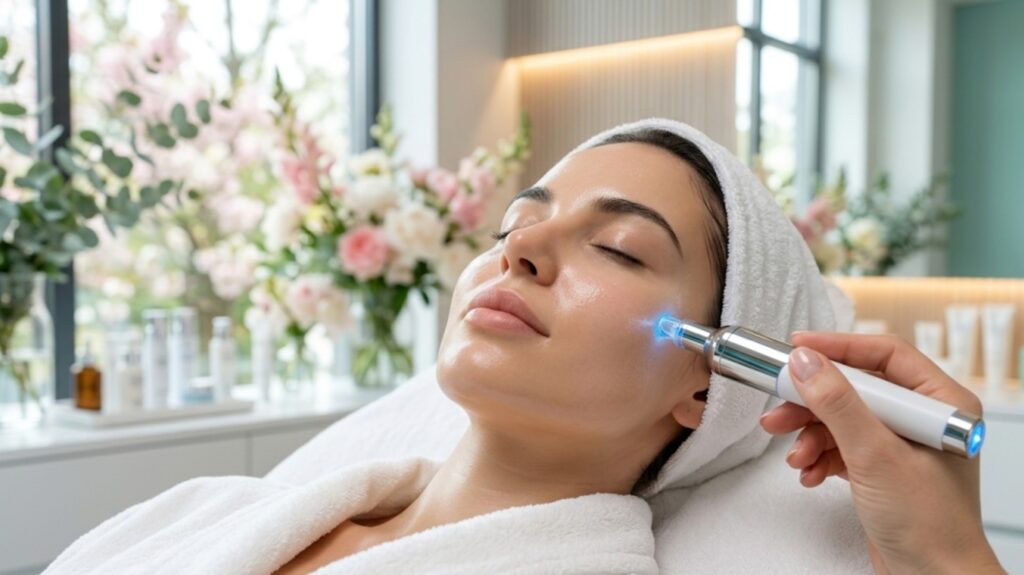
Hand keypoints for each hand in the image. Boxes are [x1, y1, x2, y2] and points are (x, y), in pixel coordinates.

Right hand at [760, 332, 1003, 573]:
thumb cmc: (930, 526)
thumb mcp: (875, 456)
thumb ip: (838, 404)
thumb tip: (806, 361)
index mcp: (941, 402)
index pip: (883, 354)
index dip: (838, 347)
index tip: (796, 348)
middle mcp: (923, 418)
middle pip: (855, 387)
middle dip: (813, 402)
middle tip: (778, 407)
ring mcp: (901, 444)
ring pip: (842, 418)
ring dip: (811, 435)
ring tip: (793, 455)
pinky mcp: (882, 468)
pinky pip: (841, 446)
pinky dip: (820, 456)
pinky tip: (808, 473)